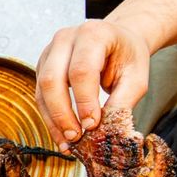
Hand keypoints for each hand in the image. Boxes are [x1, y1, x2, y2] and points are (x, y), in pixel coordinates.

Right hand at [36, 19, 150, 150]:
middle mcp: (65, 38)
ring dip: (53, 119)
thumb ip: (122, 102)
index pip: (81, 70)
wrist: (117, 39)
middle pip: (53, 79)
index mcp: (93, 34)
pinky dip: (49, 117)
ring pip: (42, 89)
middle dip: (62, 113)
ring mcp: (49, 51)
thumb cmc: (127, 56)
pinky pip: (40, 94)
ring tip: (67, 142)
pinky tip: (60, 134)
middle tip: (75, 137)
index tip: (92, 125)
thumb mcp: (136, 77)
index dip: (84, 101)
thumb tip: (104, 132)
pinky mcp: (42, 65)